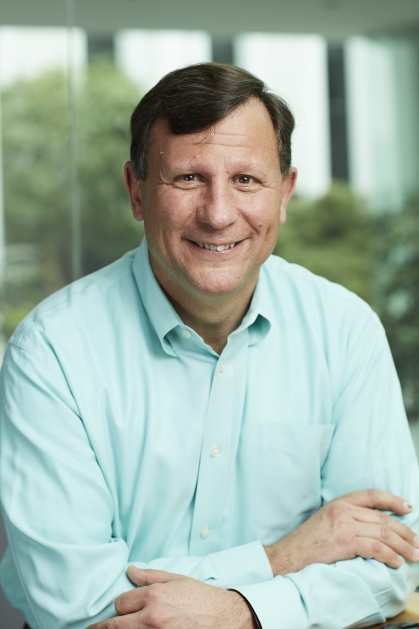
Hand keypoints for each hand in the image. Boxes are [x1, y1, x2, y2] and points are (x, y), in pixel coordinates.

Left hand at [86, 566, 254, 628]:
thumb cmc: (201, 598)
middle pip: (115, 625)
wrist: (225, 618)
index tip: (122, 608)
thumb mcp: (176, 580)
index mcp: (154, 596)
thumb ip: (150, 576)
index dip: (120, 605)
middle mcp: (152, 618)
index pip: (121, 603)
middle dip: (105, 626)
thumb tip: (129, 570)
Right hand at [265, 489, 418, 575]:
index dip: (392, 500)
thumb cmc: (306, 543)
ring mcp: (343, 525)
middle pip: (382, 518)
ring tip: (414, 555)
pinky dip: (389, 555)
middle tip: (418, 543)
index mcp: (338, 503)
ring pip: (382, 533)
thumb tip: (372, 527)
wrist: (288, 556)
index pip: (371, 495)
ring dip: (403, 546)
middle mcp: (342, 510)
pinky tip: (396, 562)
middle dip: (405, 531)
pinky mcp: (344, 542)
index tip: (408, 508)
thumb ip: (346, 518)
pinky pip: (375, 548)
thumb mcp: (326, 521)